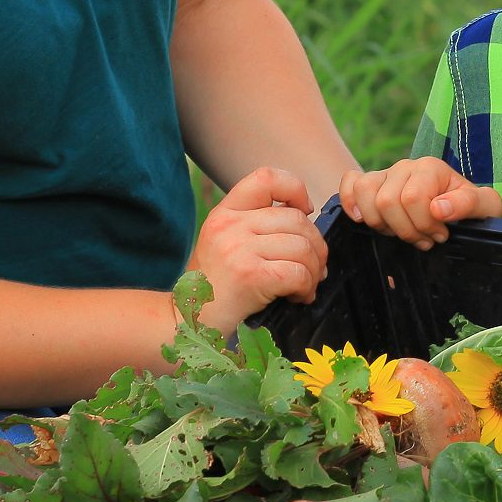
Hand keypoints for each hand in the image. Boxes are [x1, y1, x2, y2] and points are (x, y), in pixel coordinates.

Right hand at [187, 168, 325, 326]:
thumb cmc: (214, 287)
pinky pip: (297, 273)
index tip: (305, 211)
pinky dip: (306, 287)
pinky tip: (299, 297)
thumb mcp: (225, 243)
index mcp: (225, 211)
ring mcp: (237, 248)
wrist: (186, 323)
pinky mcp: (249, 275)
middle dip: (316, 245)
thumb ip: (257, 226)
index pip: (267, 177)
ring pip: (302, 247)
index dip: (295, 189)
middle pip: (296, 219)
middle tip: (315, 267)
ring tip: (306, 285)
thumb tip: (308, 221)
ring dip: (314, 270)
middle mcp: (229, 224)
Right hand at [338, 156, 501, 249]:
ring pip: (365, 192)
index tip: (441, 234)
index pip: (412, 198)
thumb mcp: (485, 206)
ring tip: (401, 231)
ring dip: (381, 223)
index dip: (424, 224)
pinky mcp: (371, 184)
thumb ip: (469, 203)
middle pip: (387, 201)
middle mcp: (405, 166)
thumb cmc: (471, 208)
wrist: (460, 205)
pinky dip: (351, 202)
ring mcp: (385, 174)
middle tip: (425, 238)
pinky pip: (349, 183)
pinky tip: (364, 220)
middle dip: (406, 230)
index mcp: (431, 168)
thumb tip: (438, 209)